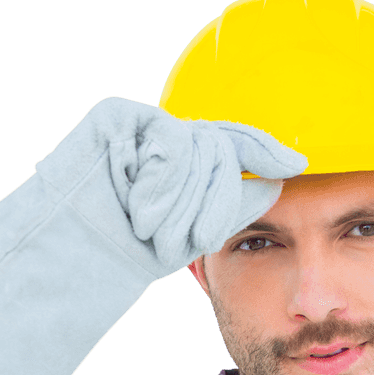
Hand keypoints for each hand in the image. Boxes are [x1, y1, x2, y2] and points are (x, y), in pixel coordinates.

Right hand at [34, 96, 308, 279]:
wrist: (76, 259)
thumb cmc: (128, 251)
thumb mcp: (190, 233)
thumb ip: (231, 204)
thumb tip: (275, 182)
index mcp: (186, 161)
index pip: (235, 144)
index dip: (266, 150)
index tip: (297, 165)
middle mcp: (168, 136)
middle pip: (223, 152)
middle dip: (208, 206)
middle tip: (179, 243)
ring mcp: (143, 123)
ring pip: (197, 148)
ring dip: (176, 202)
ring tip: (144, 227)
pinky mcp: (118, 115)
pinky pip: (169, 138)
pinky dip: (158, 179)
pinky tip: (131, 198)